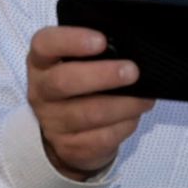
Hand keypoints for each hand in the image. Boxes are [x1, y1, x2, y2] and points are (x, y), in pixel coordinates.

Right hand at [26, 26, 153, 179]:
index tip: (101, 40)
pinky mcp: (70, 147)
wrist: (69, 134)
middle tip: (132, 71)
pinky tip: (134, 116)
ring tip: (145, 98)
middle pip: (64, 81)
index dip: (71, 40)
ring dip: (124, 105)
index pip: (45, 44)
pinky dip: (125, 125)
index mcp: (42, 62)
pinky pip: (103, 136)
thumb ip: (98, 53)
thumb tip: (132, 49)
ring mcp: (53, 122)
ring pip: (90, 113)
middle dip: (103, 75)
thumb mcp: (80, 64)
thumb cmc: (82, 87)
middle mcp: (42, 91)